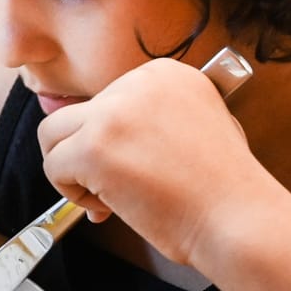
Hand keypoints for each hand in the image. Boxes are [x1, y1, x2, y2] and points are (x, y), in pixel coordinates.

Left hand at [38, 57, 279, 268]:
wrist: (237, 217)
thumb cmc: (222, 188)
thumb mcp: (200, 125)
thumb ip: (153, 120)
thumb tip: (105, 135)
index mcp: (165, 73)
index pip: (108, 100)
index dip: (113, 140)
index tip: (134, 165)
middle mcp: (136, 83)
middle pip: (76, 113)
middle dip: (87, 153)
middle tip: (114, 186)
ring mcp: (112, 113)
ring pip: (52, 134)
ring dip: (70, 168)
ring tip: (104, 196)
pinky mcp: (93, 147)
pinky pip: (53, 167)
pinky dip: (70, 192)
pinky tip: (106, 206)